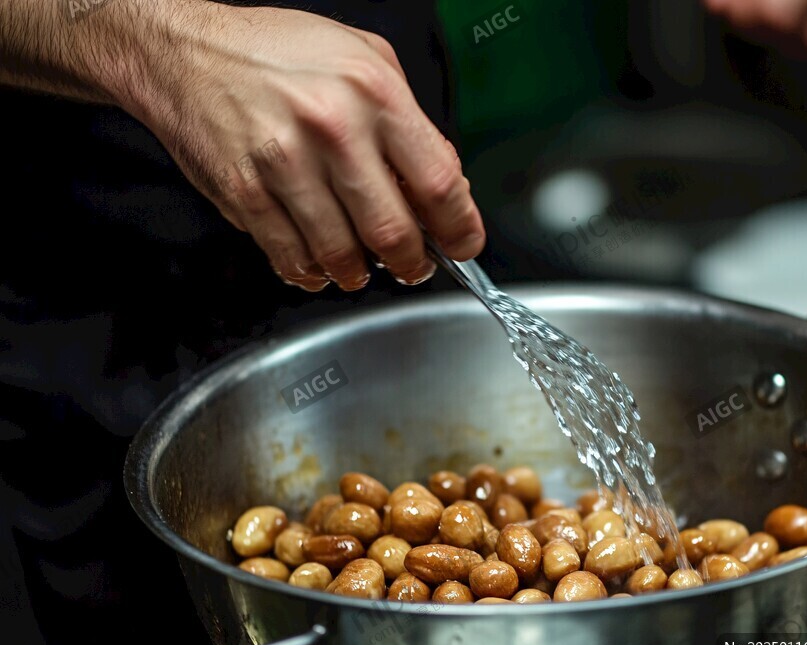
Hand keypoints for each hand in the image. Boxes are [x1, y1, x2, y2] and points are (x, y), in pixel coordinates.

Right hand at [127, 3, 483, 290]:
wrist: (185, 50)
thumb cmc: (276, 52)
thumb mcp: (365, 59)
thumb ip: (409, 121)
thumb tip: (442, 184)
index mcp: (374, 94)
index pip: (439, 182)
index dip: (460, 228)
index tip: (463, 243)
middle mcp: (333, 130)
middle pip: (393, 232)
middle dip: (411, 263)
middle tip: (412, 265)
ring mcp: (285, 165)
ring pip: (342, 255)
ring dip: (360, 273)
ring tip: (362, 265)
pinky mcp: (246, 194)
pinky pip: (291, 257)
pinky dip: (312, 273)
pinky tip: (318, 263)